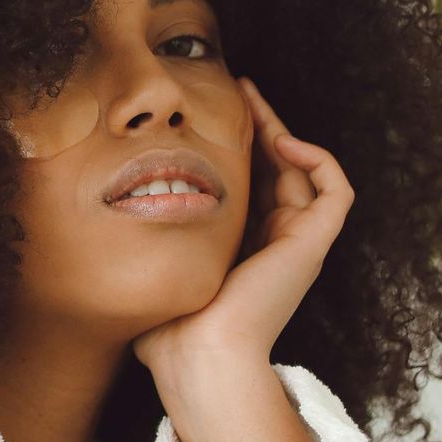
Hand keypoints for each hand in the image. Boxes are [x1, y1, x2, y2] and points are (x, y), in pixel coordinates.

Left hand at [133, 77, 352, 373]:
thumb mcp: (155, 271)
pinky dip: (317, 159)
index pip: (249, 182)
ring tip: (253, 102)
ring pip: (306, 170)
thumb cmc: (170, 327)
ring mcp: (298, 243)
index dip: (238, 145)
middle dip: (260, 125)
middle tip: (237, 87)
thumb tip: (106, 227)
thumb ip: (144, 247)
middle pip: (277, 168)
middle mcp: (274, 241)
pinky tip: (282, 142)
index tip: (211, 111)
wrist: (197, 355)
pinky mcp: (313, 244)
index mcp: (242, 247)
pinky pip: (335, 189)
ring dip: (283, 131)